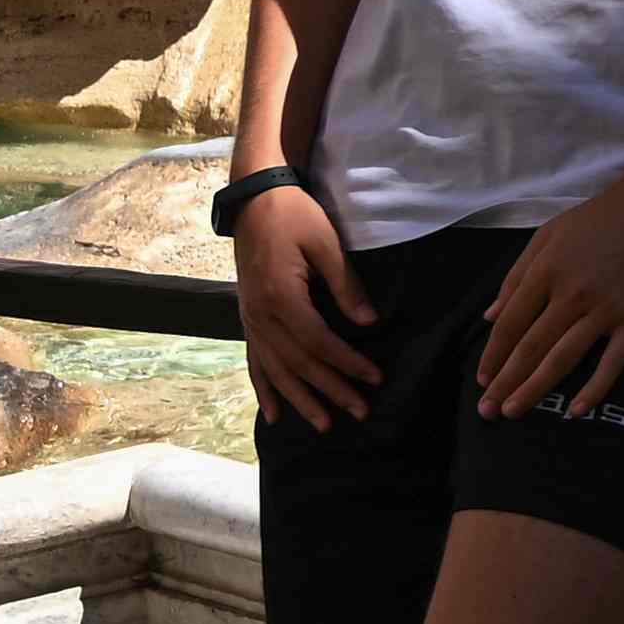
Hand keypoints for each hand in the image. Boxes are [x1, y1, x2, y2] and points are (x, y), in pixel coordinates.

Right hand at [233, 177, 373, 429]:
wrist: (253, 199)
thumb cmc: (294, 215)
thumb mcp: (326, 242)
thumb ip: (346, 285)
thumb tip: (368, 323)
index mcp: (281, 297)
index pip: (319, 342)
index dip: (347, 363)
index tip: (375, 378)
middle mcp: (261, 315)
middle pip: (299, 363)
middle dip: (331, 389)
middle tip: (360, 412)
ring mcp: (250, 319)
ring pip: (276, 369)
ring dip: (300, 399)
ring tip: (323, 424)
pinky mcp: (247, 318)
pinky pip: (254, 361)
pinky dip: (264, 389)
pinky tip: (274, 414)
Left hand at [473, 179, 623, 420]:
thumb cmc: (598, 220)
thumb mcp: (547, 236)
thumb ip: (516, 276)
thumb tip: (489, 316)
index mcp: (546, 271)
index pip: (510, 324)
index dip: (493, 355)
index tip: (482, 379)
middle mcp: (572, 294)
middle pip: (530, 348)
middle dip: (505, 382)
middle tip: (488, 410)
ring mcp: (605, 310)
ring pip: (562, 359)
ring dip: (535, 389)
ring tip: (514, 411)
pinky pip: (612, 362)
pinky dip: (594, 389)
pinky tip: (576, 410)